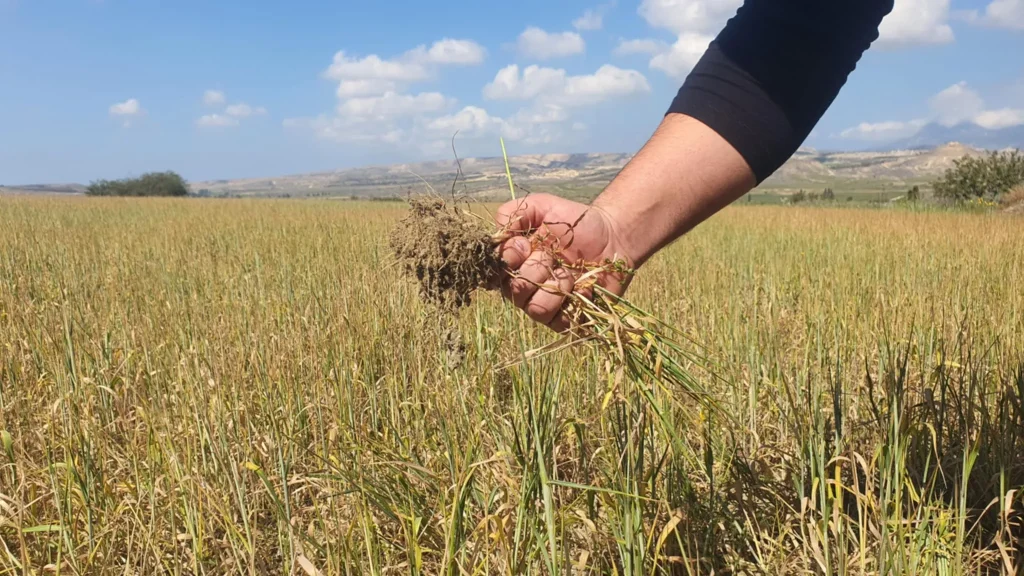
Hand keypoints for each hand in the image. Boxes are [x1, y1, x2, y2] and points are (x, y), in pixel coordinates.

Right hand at [495, 194, 635, 331]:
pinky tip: (582, 286)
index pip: (496, 270)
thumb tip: (497, 234)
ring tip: (570, 272)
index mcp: (515, 262)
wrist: (613, 235)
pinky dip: (571, 302)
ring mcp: (545, 303)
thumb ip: (515, 212)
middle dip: (535, 270)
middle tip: (553, 255)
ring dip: (555, 287)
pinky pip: (559, 321)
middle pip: (514, 291)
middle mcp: (526, 286)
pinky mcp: (567, 317)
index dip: (510, 257)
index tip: (527, 244)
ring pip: (535, 309)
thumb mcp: (542, 206)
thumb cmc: (575, 222)